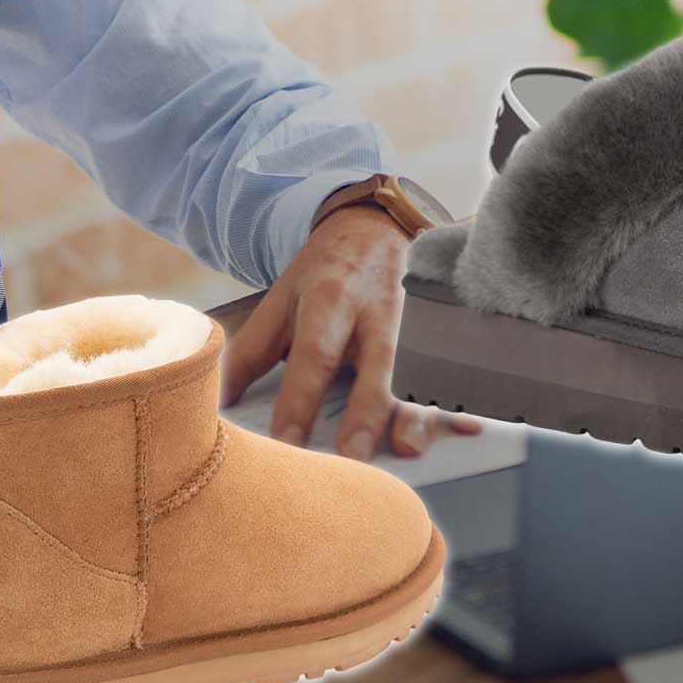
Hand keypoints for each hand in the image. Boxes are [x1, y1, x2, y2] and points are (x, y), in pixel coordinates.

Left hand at [219, 205, 482, 459]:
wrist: (374, 225)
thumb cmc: (323, 272)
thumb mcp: (281, 300)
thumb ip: (250, 353)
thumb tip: (213, 405)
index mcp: (331, 300)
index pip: (314, 355)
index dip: (299, 401)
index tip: (286, 445)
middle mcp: (376, 311)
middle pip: (375, 363)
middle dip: (366, 411)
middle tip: (353, 457)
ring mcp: (413, 322)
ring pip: (420, 369)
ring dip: (416, 410)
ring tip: (409, 445)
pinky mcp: (434, 332)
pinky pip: (450, 369)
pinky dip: (460, 399)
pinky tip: (469, 424)